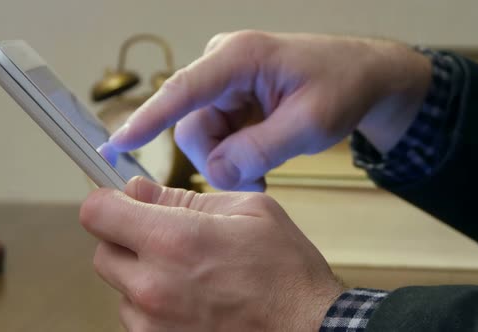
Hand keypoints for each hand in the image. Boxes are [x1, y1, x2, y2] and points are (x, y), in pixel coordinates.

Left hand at [80, 177, 343, 330]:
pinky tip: (192, 297)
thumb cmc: (287, 274)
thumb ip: (186, 197)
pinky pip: (138, 317)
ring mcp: (153, 324)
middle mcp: (153, 286)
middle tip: (164, 235)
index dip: (107, 200)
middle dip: (126, 237)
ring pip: (120, 287)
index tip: (121, 200)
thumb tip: (141, 190)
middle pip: (102, 252)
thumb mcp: (248, 211)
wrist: (308, 330)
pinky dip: (155, 303)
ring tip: (189, 272)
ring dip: (142, 273)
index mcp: (173, 241)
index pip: (97, 213)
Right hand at [107, 31, 430, 190]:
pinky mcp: (231, 98)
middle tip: (254, 181)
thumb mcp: (310, 124)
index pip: (184, 90)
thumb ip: (261, 149)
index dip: (148, 119)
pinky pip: (217, 135)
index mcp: (240, 57)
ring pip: (203, 136)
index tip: (116, 144)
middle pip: (192, 125)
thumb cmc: (342, 87)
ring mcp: (225, 82)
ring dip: (228, 161)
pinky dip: (234, 155)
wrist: (361, 76)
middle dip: (218, 160)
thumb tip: (218, 172)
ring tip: (263, 171)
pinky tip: (259, 160)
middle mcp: (224, 64)